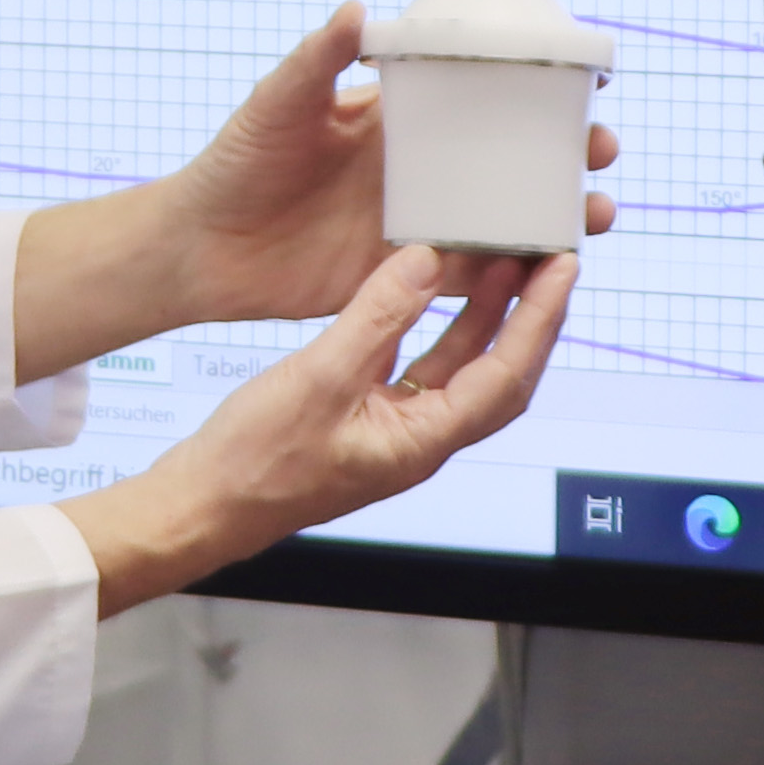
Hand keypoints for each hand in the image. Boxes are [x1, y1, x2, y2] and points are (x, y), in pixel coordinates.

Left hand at [16, 7, 612, 376]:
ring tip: (594, 216)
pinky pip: (471, 276)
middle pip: (508, 160)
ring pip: (503, 219)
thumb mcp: (278, 104)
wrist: (199, 248)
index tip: (579, 89)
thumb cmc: (235, 164)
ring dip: (553, 217)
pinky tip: (550, 270)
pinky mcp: (404, 278)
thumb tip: (355, 8)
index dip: (531, 94)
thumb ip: (317, 61)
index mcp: (396, 120)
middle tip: (600, 152)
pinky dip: (513, 274)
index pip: (479, 99)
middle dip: (561, 157)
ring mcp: (415, 225)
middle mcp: (417, 171)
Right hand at [62, 249, 577, 613]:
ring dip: (483, 316)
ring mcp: (391, 431)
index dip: (539, 319)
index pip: (505, 373)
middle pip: (497, 373)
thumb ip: (377, 317)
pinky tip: (424, 287)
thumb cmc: (254, 462)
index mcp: (423, 443)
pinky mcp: (362, 418)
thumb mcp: (320, 378)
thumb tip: (426, 261)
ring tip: (500, 260)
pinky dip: (429, 325)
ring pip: (457, 367)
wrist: (200, 506)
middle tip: (547, 258)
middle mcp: (419, 441)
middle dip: (527, 316)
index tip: (563, 269)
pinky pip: (414, 365)